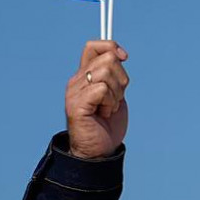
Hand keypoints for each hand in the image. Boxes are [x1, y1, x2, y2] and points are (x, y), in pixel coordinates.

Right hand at [65, 40, 129, 158]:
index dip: (111, 47)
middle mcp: (76, 81)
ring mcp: (75, 92)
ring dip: (116, 94)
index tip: (124, 58)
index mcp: (84, 76)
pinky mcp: (77, 105)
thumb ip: (114, 76)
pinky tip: (104, 114)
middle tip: (114, 99)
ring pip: (106, 73)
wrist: (98, 152)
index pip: (93, 46)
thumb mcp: (114, 94)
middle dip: (121, 80)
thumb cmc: (107, 126)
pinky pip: (102, 89)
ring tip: (108, 108)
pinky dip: (110, 102)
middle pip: (108, 59)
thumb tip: (120, 55)